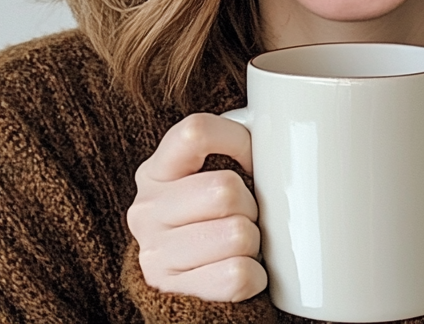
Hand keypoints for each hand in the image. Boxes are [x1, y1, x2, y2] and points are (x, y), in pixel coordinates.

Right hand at [127, 113, 265, 301]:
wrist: (185, 287)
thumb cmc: (210, 218)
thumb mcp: (205, 176)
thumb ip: (231, 148)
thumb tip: (277, 136)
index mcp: (156, 170)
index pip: (197, 131)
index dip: (237, 140)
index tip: (251, 160)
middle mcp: (147, 209)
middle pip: (226, 188)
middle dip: (251, 204)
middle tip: (245, 215)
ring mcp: (155, 254)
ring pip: (237, 234)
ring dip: (253, 241)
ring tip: (239, 244)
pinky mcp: (173, 292)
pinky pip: (238, 276)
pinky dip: (254, 276)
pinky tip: (241, 269)